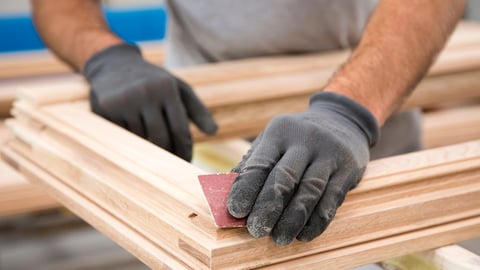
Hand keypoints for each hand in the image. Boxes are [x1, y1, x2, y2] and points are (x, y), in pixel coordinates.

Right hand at [83, 44, 216, 160]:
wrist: (114, 65)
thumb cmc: (154, 82)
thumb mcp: (179, 89)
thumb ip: (198, 110)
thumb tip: (214, 132)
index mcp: (167, 89)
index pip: (180, 130)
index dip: (185, 151)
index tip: (187, 163)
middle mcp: (146, 93)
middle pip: (160, 140)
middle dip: (167, 156)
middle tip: (171, 165)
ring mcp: (124, 100)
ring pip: (140, 141)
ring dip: (148, 150)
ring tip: (152, 150)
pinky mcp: (105, 109)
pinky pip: (122, 137)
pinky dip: (130, 142)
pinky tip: (132, 139)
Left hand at [227, 92, 378, 244]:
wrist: (342, 119)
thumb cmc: (296, 137)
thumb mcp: (274, 139)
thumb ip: (253, 163)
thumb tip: (228, 193)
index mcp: (279, 132)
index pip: (260, 162)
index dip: (246, 188)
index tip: (236, 211)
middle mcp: (305, 140)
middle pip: (285, 178)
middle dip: (268, 207)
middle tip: (256, 230)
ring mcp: (329, 153)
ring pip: (309, 191)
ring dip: (292, 219)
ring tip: (280, 238)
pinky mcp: (348, 168)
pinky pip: (332, 199)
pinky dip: (316, 221)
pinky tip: (304, 234)